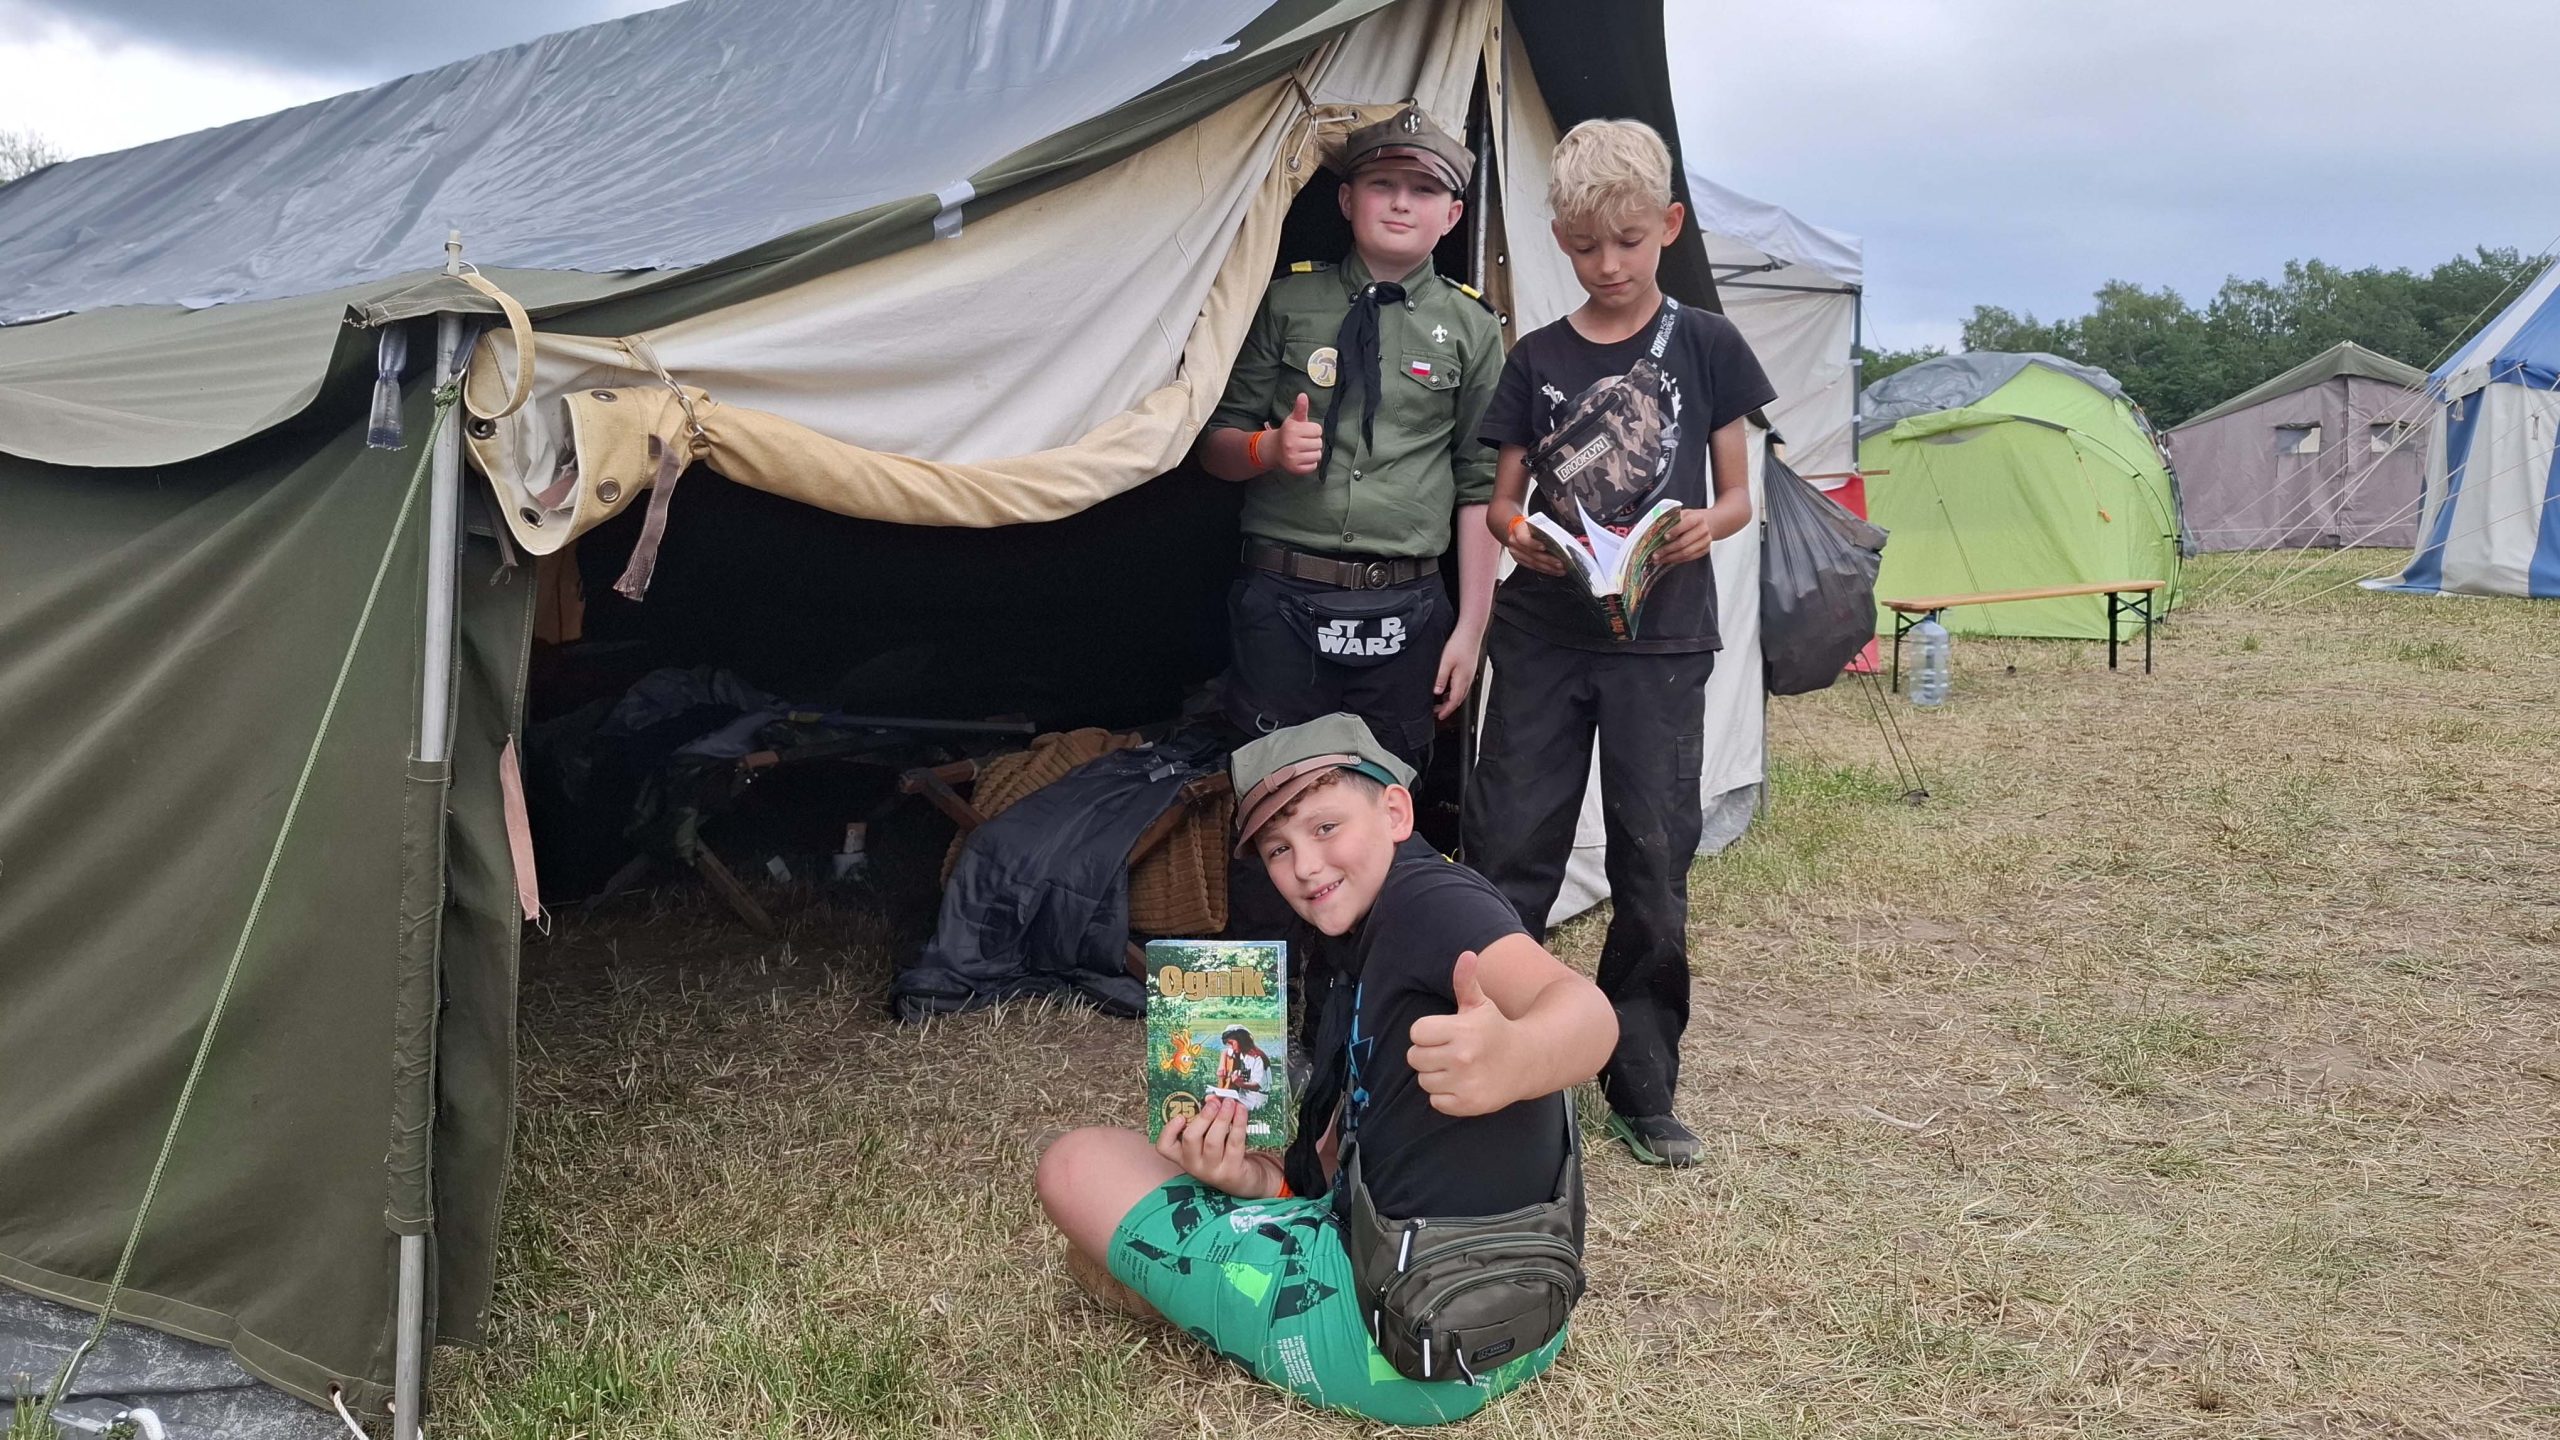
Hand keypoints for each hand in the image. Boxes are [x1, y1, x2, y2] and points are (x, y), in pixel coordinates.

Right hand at [1156, 1097, 1277, 1196]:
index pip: (1165, 1147)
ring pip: (1213, 1141)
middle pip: (1191, 1139)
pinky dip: (1238, 1124)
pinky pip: (1234, 1144)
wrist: (1245, 1179)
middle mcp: (1194, 1165)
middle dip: (1203, 1117)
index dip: (1168, 1130)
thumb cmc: (1223, 1152)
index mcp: (1182, 1155)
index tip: (1181, 1116)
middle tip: (1214, 1102)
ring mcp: (1212, 1171)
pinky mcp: (1232, 1172)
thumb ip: (1206, 1122)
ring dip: (1222, 1118)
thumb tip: (1212, 1099)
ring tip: (1230, 1103)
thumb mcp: (1208, 1140)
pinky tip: (1241, 1111)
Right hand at [1271, 392, 1323, 475]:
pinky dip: (1310, 463)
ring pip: (1317, 455)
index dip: (1313, 430)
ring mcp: (1292, 458)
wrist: (1274, 450)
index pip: (1318, 430)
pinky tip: (1302, 458)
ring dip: (1313, 453)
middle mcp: (1290, 444)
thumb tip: (1303, 395)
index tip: (1304, 432)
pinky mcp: (1295, 469)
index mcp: (1292, 429)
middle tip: (1303, 441)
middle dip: (1313, 442)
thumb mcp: (1294, 419)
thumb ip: (1300, 408)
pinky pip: (1313, 466)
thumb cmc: (1288, 432)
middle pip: (1319, 443)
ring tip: (1303, 450)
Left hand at [1406, 952, 1522, 1116]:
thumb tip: (1466, 955)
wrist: (1526, 1062)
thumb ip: (1466, 980)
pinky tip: (1462, 1084)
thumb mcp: (1481, 1004)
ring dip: (1435, 1075)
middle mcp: (1463, 1057)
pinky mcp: (1468, 1104)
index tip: (1443, 1033)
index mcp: (1462, 1030)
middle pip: (1414, 1057)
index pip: (1416, 1032)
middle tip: (1449, 1052)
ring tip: (1456, 1068)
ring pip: (1424, 1080)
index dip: (1427, 1032)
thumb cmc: (1495, 1029)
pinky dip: (1444, 1096)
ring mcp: (1466, 1082)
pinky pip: (1435, 1101)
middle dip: (1428, 1054)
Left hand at [1432, 629, 1481, 718]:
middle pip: (1458, 699)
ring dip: (1451, 699)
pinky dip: (1454, 691)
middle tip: (1438, 712)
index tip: (1440, 717)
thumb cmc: (1460, 643)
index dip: (1446, 711)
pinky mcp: (1468, 668)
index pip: (1454, 701)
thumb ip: (1441, 678)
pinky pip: (1461, 685)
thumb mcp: (1445, 662)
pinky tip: (1448, 687)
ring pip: (1460, 692)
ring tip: (1440, 702)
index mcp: (1462, 679)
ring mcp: (1469, 674)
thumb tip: (1436, 692)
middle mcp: (1467, 678)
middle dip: (1448, 708)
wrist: (1471, 631)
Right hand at [1497, 512, 1569, 576]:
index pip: (1524, 539)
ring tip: (1560, 569)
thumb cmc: (1528, 526)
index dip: (1534, 544)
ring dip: (1548, 568)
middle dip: (1548, 560)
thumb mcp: (1534, 523)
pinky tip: (1554, 571)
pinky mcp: (1520, 561)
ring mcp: (1517, 554)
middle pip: (1532, 554)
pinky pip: (1533, 567)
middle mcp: (1515, 543)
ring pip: (1533, 563)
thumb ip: (1544, 530)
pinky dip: (1545, 570)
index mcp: (1518, 530)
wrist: (1515, 530)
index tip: (1544, 547)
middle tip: (1560, 563)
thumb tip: (1561, 538)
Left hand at [1651, 508, 1719, 567]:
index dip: (1675, 531)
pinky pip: (1690, 557)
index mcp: (1697, 518)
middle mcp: (1703, 530)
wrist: (1709, 523)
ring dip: (1671, 558)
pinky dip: (1677, 560)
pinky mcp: (1705, 550)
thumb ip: (1672, 519)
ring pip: (1686, 552)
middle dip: (1668, 549)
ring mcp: (1706, 541)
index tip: (1664, 537)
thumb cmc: (1692, 518)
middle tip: (1656, 554)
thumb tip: (1655, 528)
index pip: (1686, 524)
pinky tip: (1668, 560)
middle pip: (1684, 542)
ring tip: (1659, 559)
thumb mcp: (1683, 513)